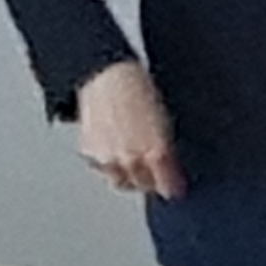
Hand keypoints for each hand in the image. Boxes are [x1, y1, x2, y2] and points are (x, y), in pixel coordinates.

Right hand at [73, 62, 182, 199]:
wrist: (107, 77)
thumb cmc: (140, 92)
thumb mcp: (164, 121)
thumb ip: (166, 148)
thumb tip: (171, 166)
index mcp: (156, 151)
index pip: (167, 184)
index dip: (172, 187)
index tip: (175, 188)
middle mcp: (132, 159)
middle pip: (142, 186)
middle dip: (150, 182)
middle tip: (154, 175)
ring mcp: (108, 158)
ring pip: (120, 182)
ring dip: (128, 177)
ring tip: (134, 165)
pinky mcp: (90, 153)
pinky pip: (102, 168)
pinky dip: (110, 165)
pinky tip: (116, 152)